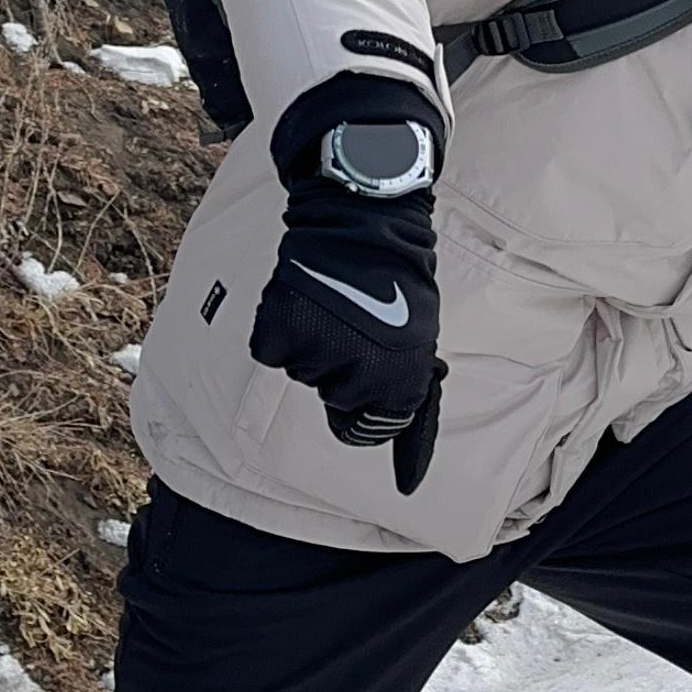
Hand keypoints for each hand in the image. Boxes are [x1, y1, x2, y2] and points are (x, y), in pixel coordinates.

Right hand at [252, 84, 445, 494]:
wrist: (363, 215)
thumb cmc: (396, 277)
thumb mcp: (417, 339)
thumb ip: (403, 395)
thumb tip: (404, 475)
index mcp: (402, 377)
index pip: (377, 429)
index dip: (379, 412)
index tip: (387, 404)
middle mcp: (362, 373)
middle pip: (337, 405)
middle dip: (344, 372)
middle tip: (358, 324)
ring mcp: (319, 353)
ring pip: (305, 373)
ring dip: (315, 343)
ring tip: (336, 302)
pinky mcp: (279, 332)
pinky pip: (274, 350)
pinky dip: (283, 328)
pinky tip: (305, 297)